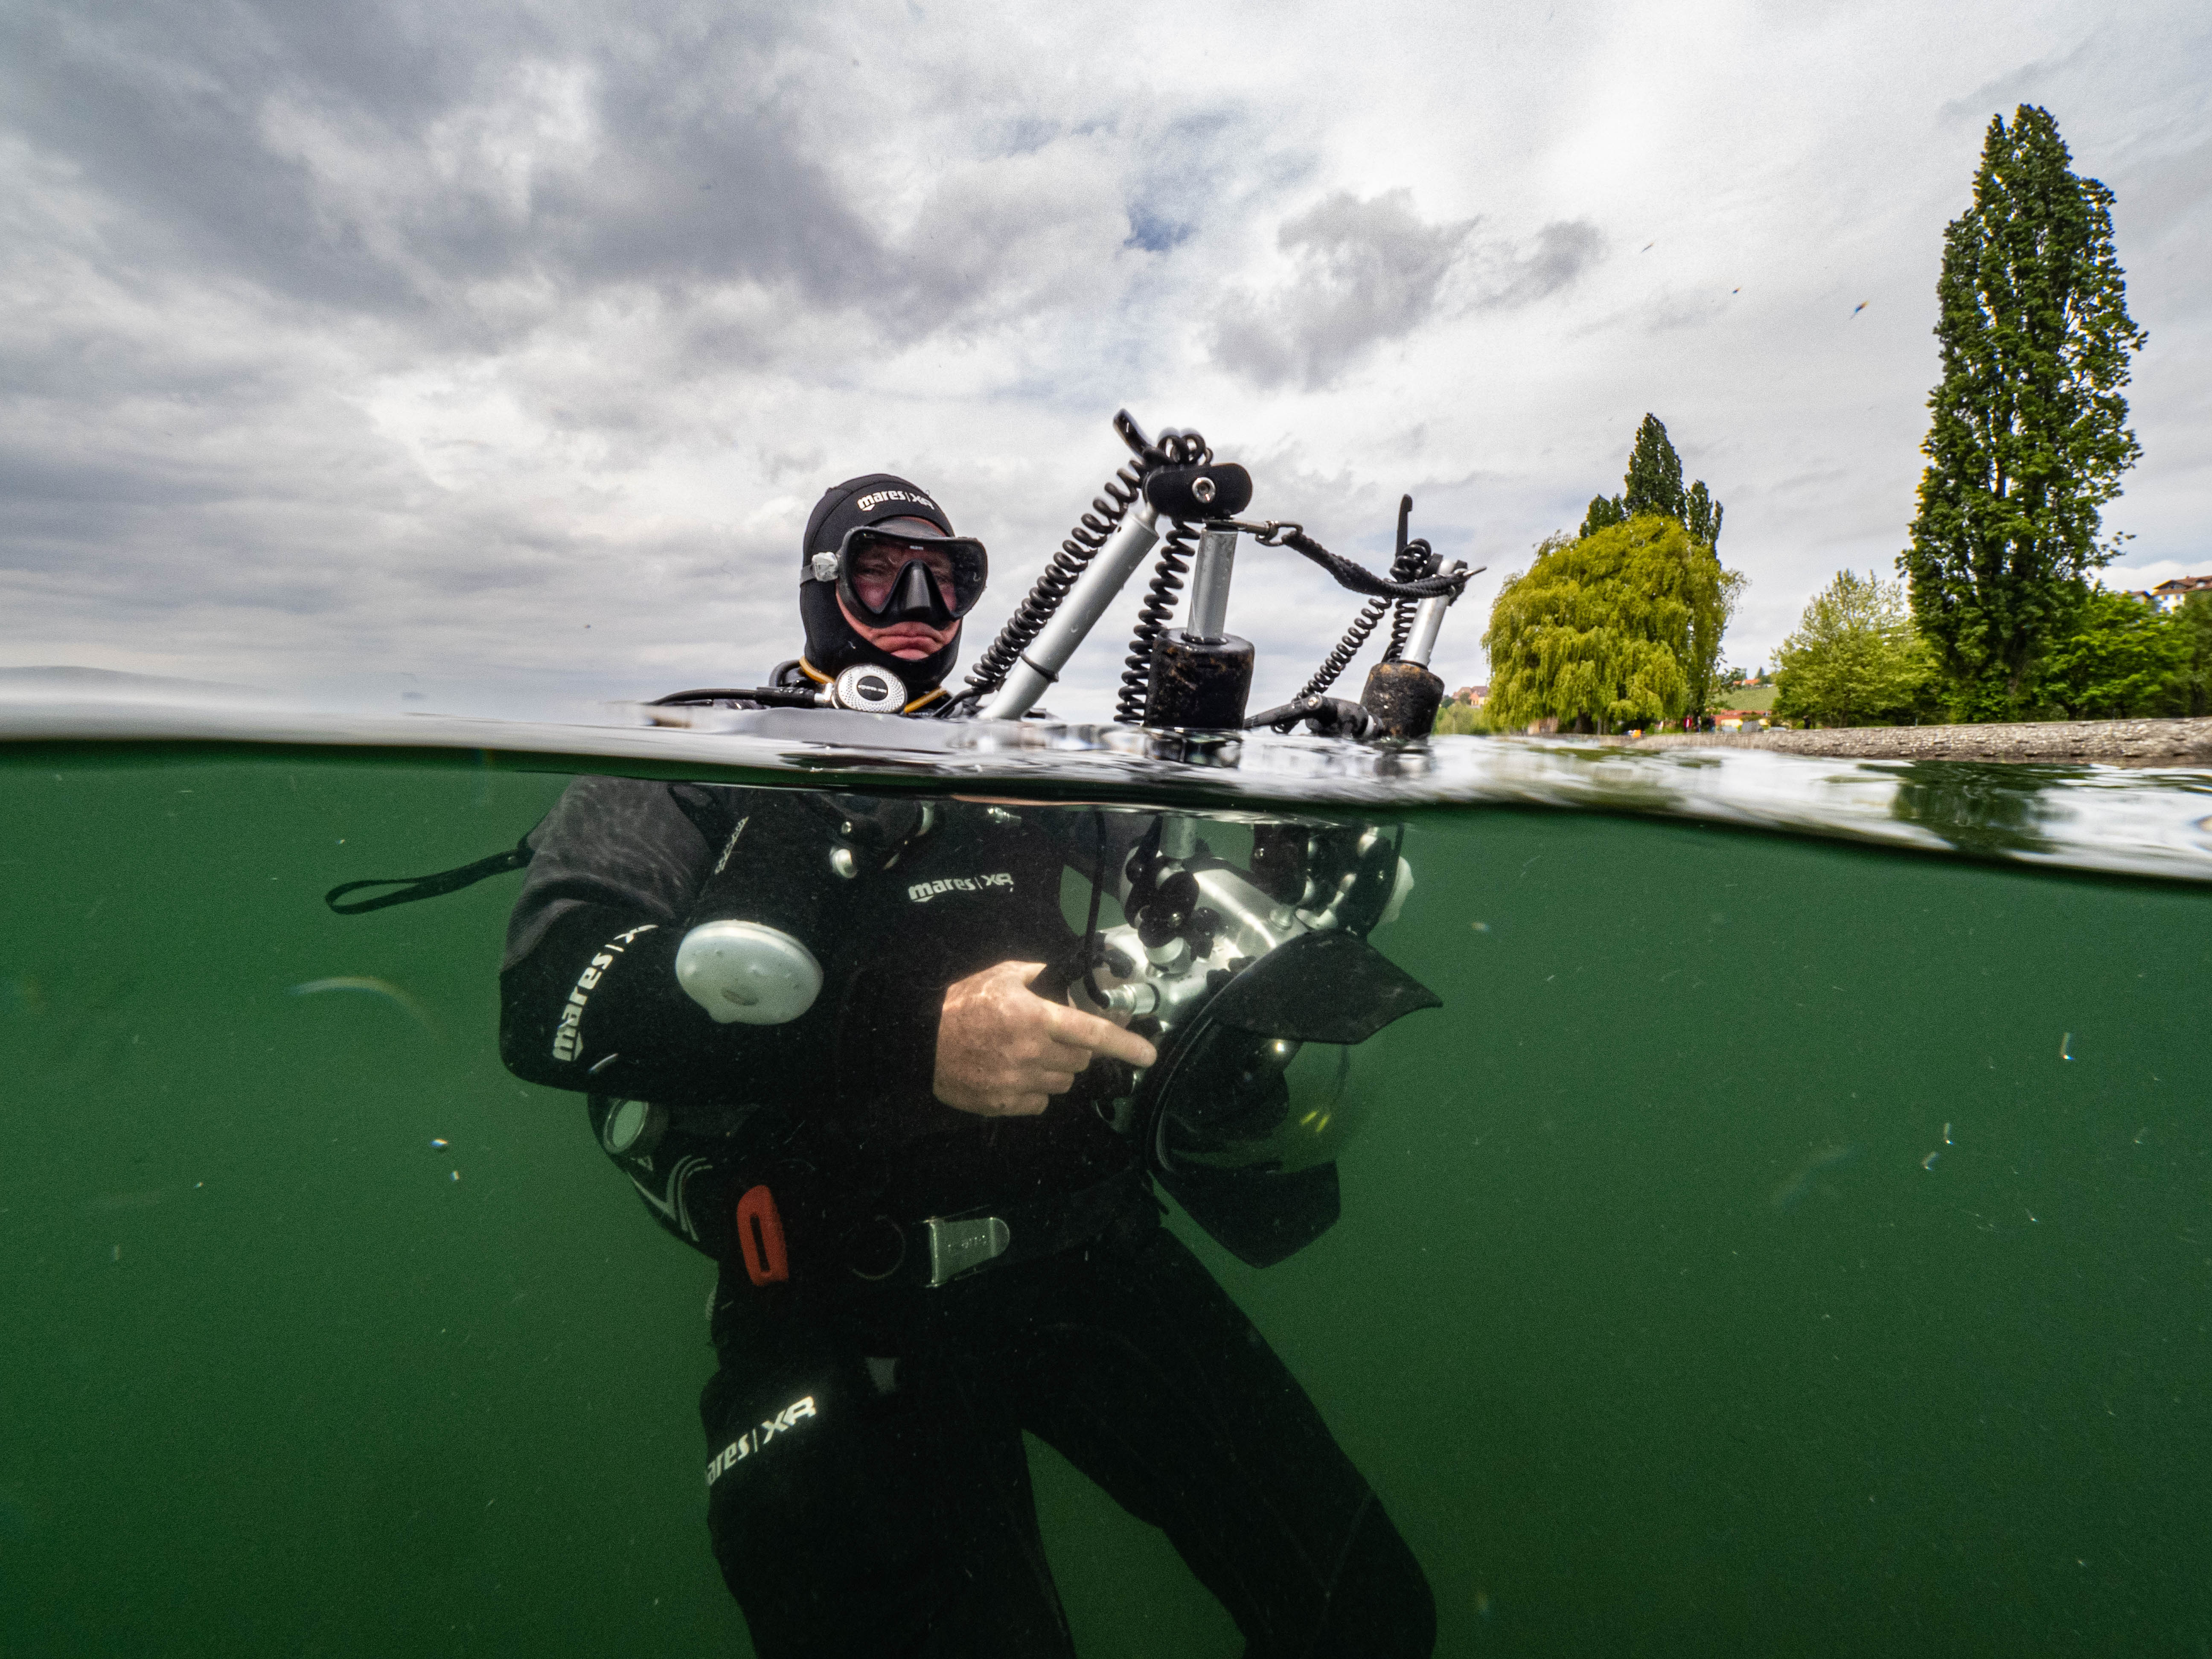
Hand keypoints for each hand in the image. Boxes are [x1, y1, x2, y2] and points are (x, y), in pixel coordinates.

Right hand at [933, 960, 1157, 1116]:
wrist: (919, 1042)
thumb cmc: (961, 1004)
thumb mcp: (1001, 975)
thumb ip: (1039, 977)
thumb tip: (1067, 985)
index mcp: (1036, 1017)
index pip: (1092, 1032)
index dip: (1125, 1045)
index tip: (1148, 1056)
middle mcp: (1032, 1052)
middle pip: (1080, 1060)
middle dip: (1076, 1048)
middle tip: (1052, 1036)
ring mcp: (1018, 1082)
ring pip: (1063, 1083)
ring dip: (1056, 1069)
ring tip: (1027, 1054)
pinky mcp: (1005, 1105)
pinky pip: (1040, 1102)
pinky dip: (1035, 1091)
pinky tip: (1014, 1074)